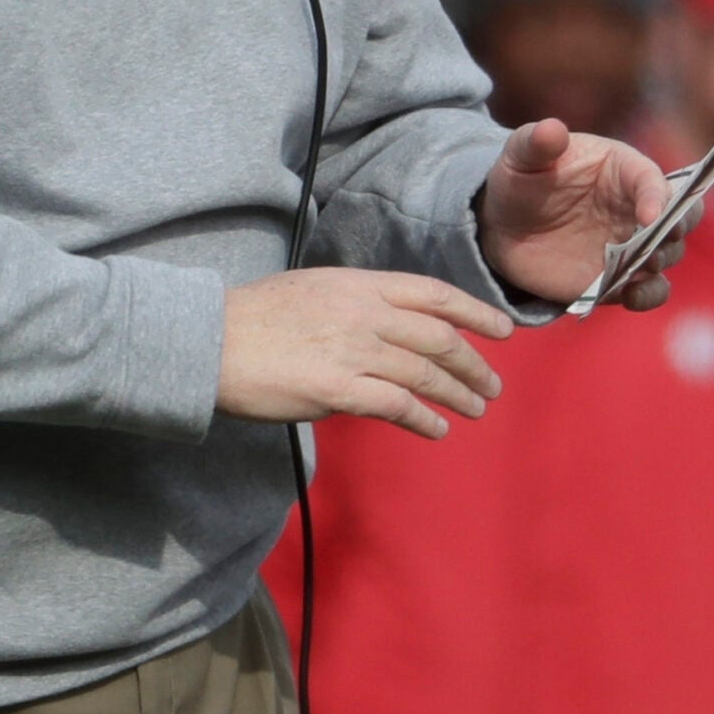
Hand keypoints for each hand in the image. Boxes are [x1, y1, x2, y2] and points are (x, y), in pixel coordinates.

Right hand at [218, 270, 511, 439]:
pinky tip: (437, 429)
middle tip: (494, 384)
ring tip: (476, 409)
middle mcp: (364, 313)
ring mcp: (353, 351)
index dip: (474, 312)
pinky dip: (424, 420)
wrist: (211, 340)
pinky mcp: (337, 390)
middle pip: (439, 337)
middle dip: (474, 363)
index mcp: (359, 284)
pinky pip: (396, 406)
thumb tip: (383, 329)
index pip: (433, 294)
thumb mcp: (313, 289)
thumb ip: (354, 304)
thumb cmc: (254, 317)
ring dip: (459, 394)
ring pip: (425, 373)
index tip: (502, 329)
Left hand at [477, 119, 676, 310]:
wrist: (506, 228)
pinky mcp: (622, 278)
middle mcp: (637, 207)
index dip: (656, 194)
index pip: (651, 178)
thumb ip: (538, 143)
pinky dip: (649, 295)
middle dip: (679, 225)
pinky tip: (630, 295)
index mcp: (622, 169)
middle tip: (663, 237)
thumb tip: (552, 129)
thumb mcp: (521, 156)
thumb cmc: (521, 180)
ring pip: (669, 253)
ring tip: (640, 266)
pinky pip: (650, 290)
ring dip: (660, 260)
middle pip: (681, 214)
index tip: (650, 214)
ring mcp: (633, 245)